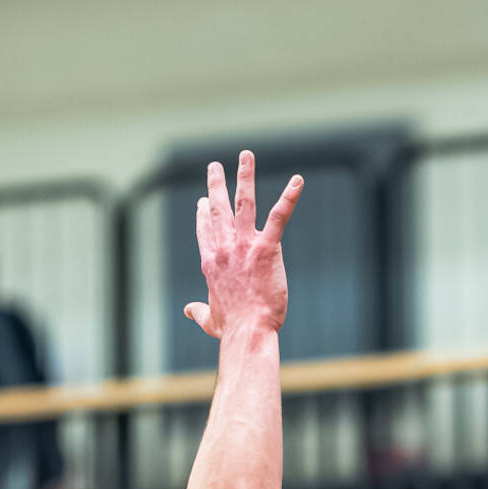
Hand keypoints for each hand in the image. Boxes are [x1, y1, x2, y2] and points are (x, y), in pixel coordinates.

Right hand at [184, 152, 302, 343]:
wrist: (247, 332)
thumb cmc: (231, 329)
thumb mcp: (209, 320)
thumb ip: (198, 312)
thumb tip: (189, 311)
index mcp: (211, 264)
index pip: (205, 231)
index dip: (203, 215)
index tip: (203, 202)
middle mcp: (224, 249)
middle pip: (218, 209)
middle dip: (216, 184)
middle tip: (214, 167)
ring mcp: (245, 246)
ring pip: (244, 203)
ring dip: (245, 176)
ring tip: (246, 156)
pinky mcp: (267, 249)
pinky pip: (279, 217)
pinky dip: (289, 197)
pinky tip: (298, 181)